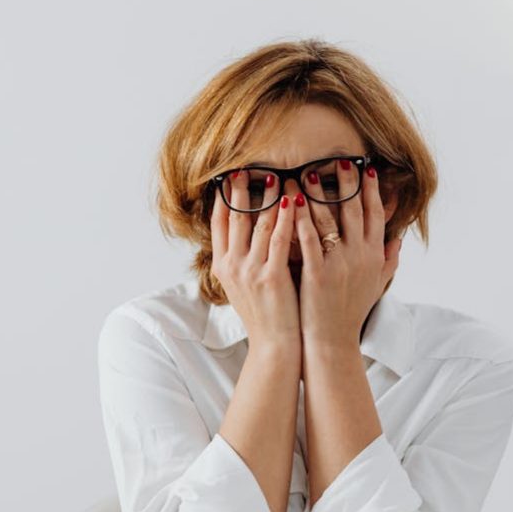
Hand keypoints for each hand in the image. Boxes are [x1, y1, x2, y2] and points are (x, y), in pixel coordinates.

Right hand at [210, 171, 301, 350]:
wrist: (274, 345)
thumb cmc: (264, 315)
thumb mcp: (241, 286)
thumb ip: (240, 258)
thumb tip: (245, 231)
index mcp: (222, 266)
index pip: (219, 222)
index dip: (224, 197)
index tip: (229, 175)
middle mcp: (232, 265)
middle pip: (236, 217)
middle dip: (241, 189)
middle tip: (247, 166)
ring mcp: (250, 271)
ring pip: (259, 223)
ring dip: (268, 196)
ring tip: (275, 175)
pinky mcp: (272, 276)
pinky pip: (280, 238)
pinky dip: (286, 217)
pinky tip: (293, 199)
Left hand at [293, 162, 402, 348]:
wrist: (333, 342)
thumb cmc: (351, 313)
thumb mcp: (377, 285)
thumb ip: (389, 260)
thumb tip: (399, 238)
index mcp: (374, 255)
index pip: (375, 214)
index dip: (371, 189)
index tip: (365, 167)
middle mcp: (360, 256)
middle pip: (355, 210)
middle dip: (348, 182)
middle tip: (340, 158)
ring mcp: (339, 264)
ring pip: (330, 220)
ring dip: (318, 194)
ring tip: (308, 172)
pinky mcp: (317, 274)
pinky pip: (308, 240)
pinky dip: (300, 219)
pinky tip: (291, 201)